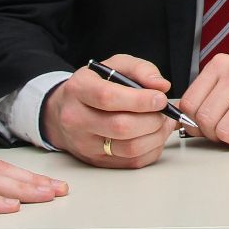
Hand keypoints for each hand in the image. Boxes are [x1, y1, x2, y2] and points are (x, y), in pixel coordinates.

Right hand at [40, 54, 177, 168]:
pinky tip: (155, 136)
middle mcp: (77, 119)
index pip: (108, 98)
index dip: (140, 100)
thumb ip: (140, 69)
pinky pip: (132, 162)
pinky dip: (152, 150)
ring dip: (156, 136)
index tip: (160, 98)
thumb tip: (161, 86)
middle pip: (121, 127)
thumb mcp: (114, 66)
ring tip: (162, 122)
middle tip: (164, 111)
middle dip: (152, 119)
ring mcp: (85, 144)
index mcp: (79, 90)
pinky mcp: (97, 161)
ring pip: (129, 148)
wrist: (65, 111)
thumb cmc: (94, 86)